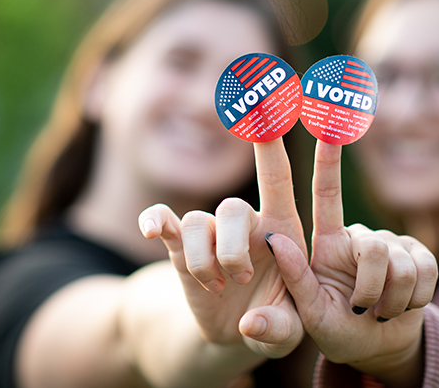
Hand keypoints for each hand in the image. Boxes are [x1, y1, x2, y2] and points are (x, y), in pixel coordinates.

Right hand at [138, 138, 306, 357]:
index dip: (271, 144)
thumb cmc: (276, 322)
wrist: (237, 332)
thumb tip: (251, 324)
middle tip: (240, 279)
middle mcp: (245, 223)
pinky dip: (155, 221)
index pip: (277, 177)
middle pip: (231, 208)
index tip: (267, 105)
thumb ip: (278, 329)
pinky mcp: (180, 248)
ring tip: (215, 287)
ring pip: (197, 223)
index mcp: (281, 230)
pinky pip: (163, 221)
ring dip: (202, 260)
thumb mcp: (288, 332)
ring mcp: (210, 233)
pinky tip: (150, 229)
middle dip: (230, 249)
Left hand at [267, 141, 437, 384]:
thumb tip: (274, 238)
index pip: (327, 193)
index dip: (328, 158)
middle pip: (374, 247)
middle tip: (361, 310)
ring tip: (379, 311)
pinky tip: (402, 307)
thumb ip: (294, 279)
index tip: (327, 119)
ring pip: (401, 263)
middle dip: (371, 288)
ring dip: (392, 300)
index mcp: (327, 243)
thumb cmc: (337, 331)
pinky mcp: (420, 256)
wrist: (379, 347)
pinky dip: (415, 300)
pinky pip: (427, 271)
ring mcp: (392, 244)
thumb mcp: (310, 312)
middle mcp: (359, 237)